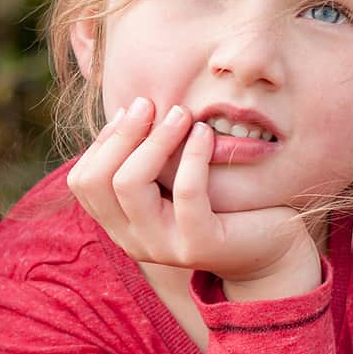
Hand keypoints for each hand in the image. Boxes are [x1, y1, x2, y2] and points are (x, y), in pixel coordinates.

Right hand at [67, 96, 321, 299]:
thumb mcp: (174, 178)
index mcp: (120, 224)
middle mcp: (132, 240)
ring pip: (130, 185)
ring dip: (154, 140)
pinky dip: (193, 155)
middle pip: (98, 181)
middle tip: (148, 103)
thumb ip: (148, 158)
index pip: (83, 182)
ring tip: (181, 113)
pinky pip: (186, 193)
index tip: (129, 112)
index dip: (101, 142)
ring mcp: (162, 246)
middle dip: (121, 134)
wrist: (269, 250)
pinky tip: (205, 132)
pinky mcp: (199, 245)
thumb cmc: (220, 205)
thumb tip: (129, 110)